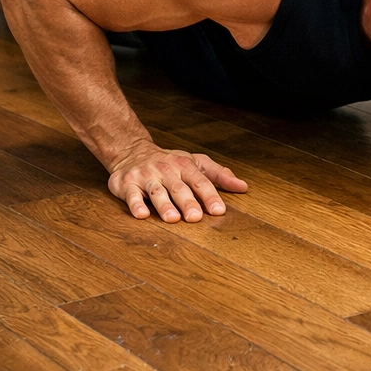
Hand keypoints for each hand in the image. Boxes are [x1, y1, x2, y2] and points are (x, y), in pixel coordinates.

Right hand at [107, 142, 248, 221]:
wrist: (132, 151)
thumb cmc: (170, 162)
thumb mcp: (196, 163)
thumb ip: (219, 175)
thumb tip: (243, 187)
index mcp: (185, 166)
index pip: (200, 182)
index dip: (210, 196)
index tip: (219, 210)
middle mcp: (166, 170)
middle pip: (179, 188)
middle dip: (188, 202)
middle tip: (195, 218)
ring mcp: (146, 176)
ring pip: (156, 192)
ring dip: (164, 205)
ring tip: (172, 219)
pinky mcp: (126, 184)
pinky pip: (131, 195)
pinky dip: (136, 204)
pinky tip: (142, 214)